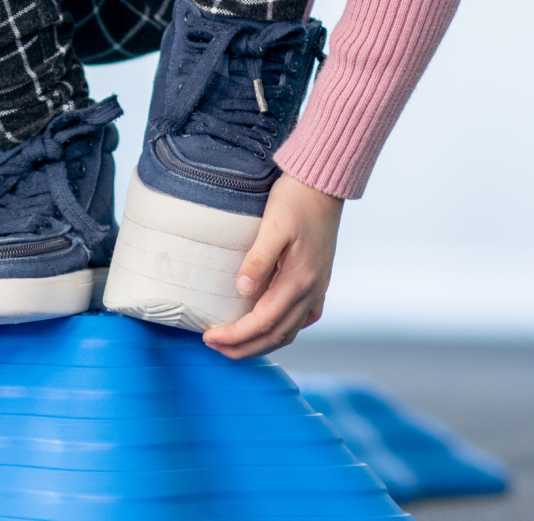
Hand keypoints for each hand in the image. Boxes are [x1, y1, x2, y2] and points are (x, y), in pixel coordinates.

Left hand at [202, 175, 341, 358]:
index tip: (209, 337)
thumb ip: (258, 258)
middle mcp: (310, 291)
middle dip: (243, 347)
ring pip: (289, 331)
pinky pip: (302, 319)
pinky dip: (282, 330)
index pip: (263, 322)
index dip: (235, 335)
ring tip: (234, 343)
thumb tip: (241, 289)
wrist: (324, 184)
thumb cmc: (296, 200)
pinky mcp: (318, 282)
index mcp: (299, 280)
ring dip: (261, 343)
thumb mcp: (273, 225)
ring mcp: (317, 289)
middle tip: (214, 346)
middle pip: (276, 335)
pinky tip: (269, 327)